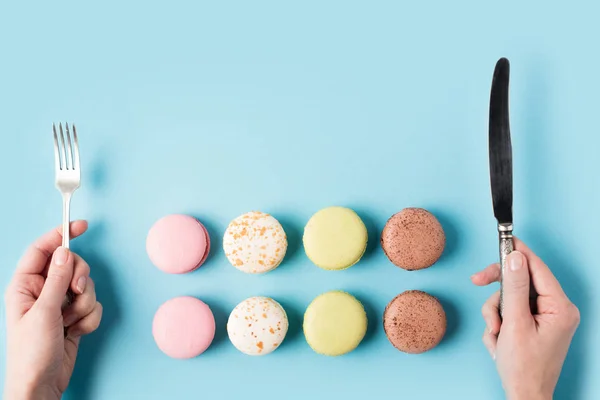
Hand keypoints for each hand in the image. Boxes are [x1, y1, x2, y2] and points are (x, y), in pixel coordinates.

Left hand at [4, 221, 102, 399]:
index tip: (80, 225)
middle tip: (77, 293)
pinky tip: (76, 332)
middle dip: (80, 279)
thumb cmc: (32, 353)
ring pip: (86, 286)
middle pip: (72, 266)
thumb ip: (57, 280)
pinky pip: (92, 305)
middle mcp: (43, 291)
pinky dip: (89, 318)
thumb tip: (66, 251)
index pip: (43, 250)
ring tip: (71, 322)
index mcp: (26, 285)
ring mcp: (60, 304)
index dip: (60, 235)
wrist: (42, 384)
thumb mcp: (44, 312)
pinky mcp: (74, 316)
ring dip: (85, 304)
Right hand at [471, 238, 579, 399]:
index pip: (537, 267)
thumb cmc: (524, 367)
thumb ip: (513, 287)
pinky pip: (510, 311)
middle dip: (498, 291)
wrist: (524, 396)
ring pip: (510, 297)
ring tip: (496, 335)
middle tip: (477, 281)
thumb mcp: (514, 323)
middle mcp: (556, 309)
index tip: (502, 238)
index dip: (517, 252)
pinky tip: (499, 341)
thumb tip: (514, 257)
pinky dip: (498, 324)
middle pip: (521, 281)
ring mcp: (545, 318)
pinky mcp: (533, 325)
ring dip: (495, 314)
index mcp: (560, 306)